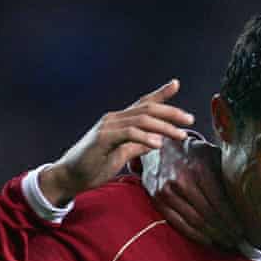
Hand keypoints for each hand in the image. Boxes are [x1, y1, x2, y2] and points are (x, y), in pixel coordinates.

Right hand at [40, 80, 194, 204]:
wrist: (70, 177)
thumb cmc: (95, 165)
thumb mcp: (123, 154)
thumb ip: (138, 144)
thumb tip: (157, 140)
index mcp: (120, 120)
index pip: (143, 103)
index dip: (160, 93)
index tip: (176, 84)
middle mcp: (114, 118)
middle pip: (147, 108)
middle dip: (171, 112)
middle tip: (190, 120)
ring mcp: (107, 126)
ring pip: (141, 119)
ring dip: (164, 127)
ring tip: (180, 136)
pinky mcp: (102, 138)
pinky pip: (128, 133)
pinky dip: (145, 137)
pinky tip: (158, 144)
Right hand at [150, 139, 242, 248]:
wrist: (161, 146)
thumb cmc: (194, 152)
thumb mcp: (212, 155)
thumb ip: (227, 172)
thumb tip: (249, 196)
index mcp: (200, 168)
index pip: (219, 202)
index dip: (232, 220)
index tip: (243, 230)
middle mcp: (182, 180)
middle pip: (208, 214)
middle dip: (225, 230)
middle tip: (237, 240)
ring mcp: (167, 191)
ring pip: (194, 221)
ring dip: (212, 235)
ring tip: (226, 242)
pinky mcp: (158, 199)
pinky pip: (178, 223)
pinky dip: (195, 235)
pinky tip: (208, 240)